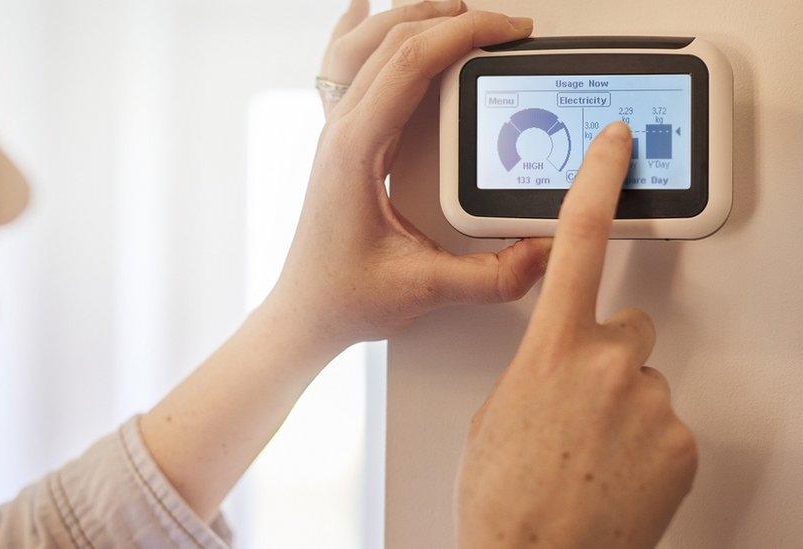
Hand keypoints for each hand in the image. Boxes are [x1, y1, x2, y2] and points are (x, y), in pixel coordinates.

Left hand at [270, 7, 547, 349]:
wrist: (305, 312)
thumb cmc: (344, 296)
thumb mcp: (423, 289)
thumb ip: (490, 277)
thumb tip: (545, 253)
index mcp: (355, 151)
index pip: (410, 64)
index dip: (463, 36)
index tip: (507, 31)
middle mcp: (340, 132)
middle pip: (390, 43)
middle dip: (450, 20)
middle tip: (502, 26)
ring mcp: (336, 134)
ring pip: (363, 47)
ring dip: (409, 18)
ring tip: (454, 8)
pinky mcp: (341, 143)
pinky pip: (340, 69)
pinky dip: (354, 34)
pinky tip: (361, 13)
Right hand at [454, 122, 697, 547]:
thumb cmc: (501, 494)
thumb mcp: (499, 411)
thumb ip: (537, 366)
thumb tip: (562, 363)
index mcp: (550, 348)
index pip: (577, 241)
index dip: (598, 183)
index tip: (616, 149)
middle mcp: (607, 364)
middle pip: (627, 328)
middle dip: (608, 354)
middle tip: (581, 405)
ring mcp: (649, 402)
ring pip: (644, 380)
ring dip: (624, 405)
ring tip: (592, 451)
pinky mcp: (681, 441)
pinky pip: (667, 422)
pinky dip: (647, 442)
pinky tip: (614, 470)